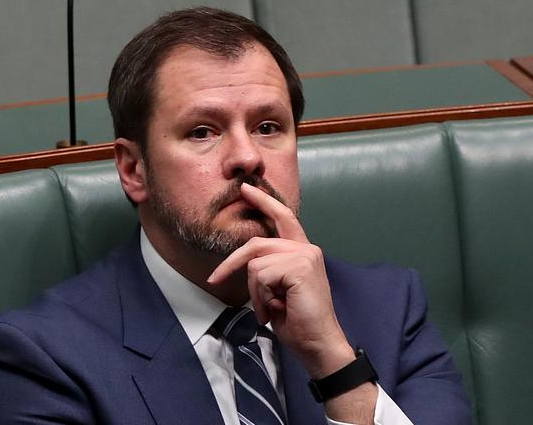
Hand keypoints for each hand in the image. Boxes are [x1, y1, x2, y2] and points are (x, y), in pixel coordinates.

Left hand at [207, 183, 353, 377]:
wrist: (318, 344)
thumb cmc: (299, 321)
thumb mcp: (278, 289)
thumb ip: (269, 268)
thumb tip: (247, 261)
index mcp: (302, 251)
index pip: (283, 217)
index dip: (264, 200)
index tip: (246, 188)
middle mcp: (306, 248)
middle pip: (256, 244)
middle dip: (231, 263)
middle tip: (214, 279)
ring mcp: (305, 256)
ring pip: (255, 264)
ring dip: (255, 293)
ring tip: (269, 309)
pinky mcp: (300, 267)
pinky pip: (261, 276)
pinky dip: (261, 297)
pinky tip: (276, 310)